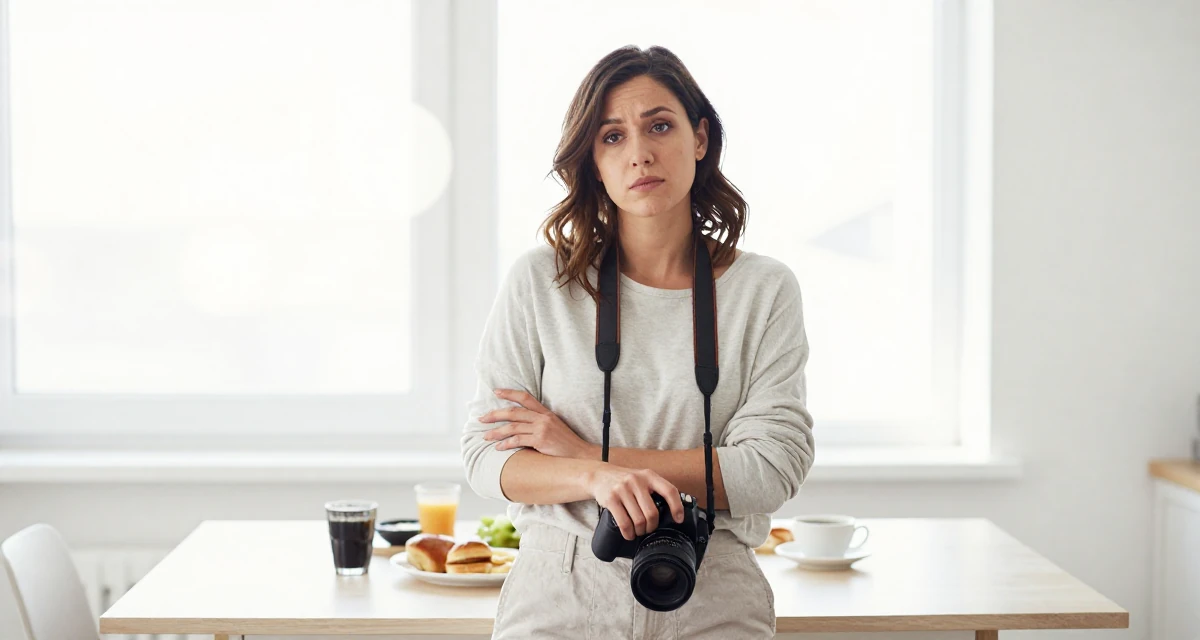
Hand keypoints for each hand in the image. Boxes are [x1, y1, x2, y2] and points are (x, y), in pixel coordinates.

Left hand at [481, 389, 596, 458]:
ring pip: (513, 427)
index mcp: (546, 413)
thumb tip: (521, 427)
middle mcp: (543, 418)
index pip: (525, 398)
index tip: (496, 391)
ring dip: (496, 432)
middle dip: (495, 414)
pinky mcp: (541, 440)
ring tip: (485, 436)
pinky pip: (518, 440)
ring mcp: (542, 428)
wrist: (581, 455)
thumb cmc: (567, 445)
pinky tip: (498, 448)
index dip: (509, 393)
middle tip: (481, 418)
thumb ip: (540, 424)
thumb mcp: (555, 428)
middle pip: (514, 412)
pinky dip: (506, 444)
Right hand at [585, 465, 684, 540]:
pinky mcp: (611, 499)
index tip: (678, 519)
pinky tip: (629, 534)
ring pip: (639, 520)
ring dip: (640, 531)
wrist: (599, 475)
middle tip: (649, 529)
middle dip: (652, 526)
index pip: (669, 491)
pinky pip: (624, 523)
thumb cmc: (624, 480)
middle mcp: (636, 481)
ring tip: (638, 531)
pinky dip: (628, 533)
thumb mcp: (641, 478)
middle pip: (652, 513)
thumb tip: (672, 509)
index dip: (677, 507)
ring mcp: (623, 489)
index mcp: (648, 476)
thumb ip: (654, 489)